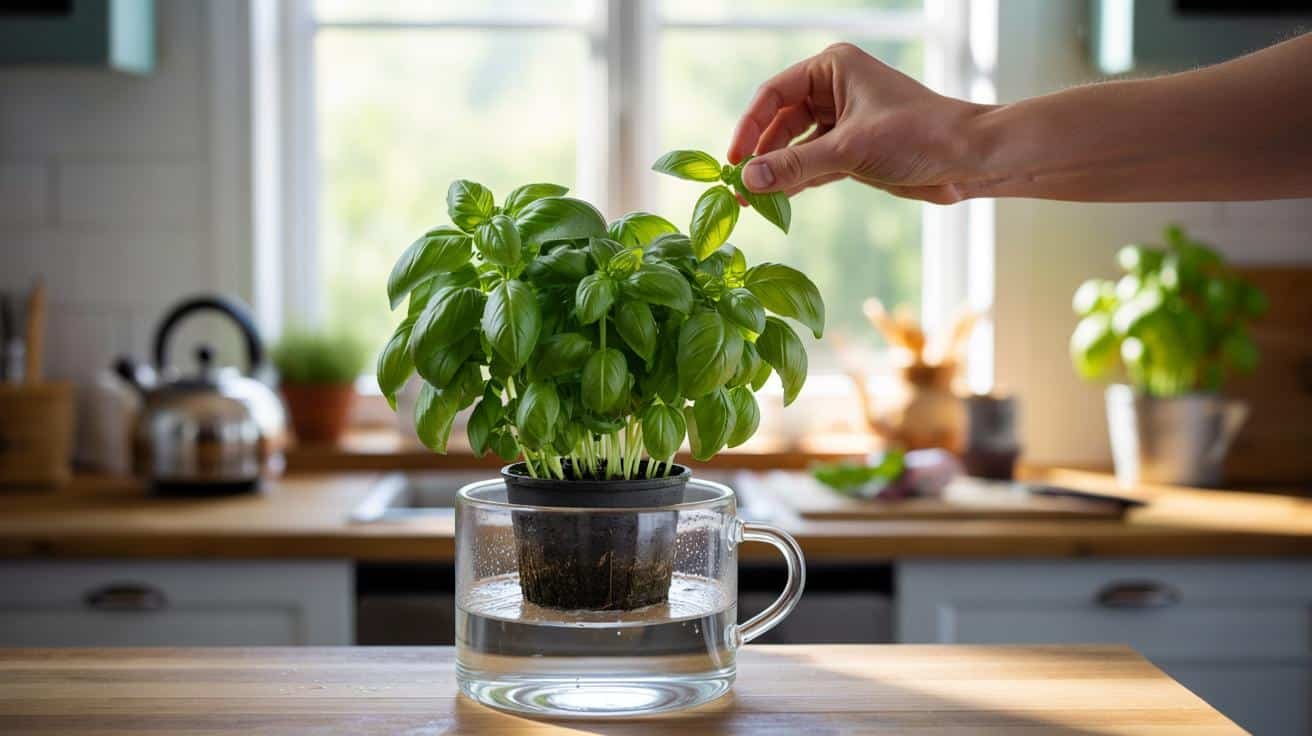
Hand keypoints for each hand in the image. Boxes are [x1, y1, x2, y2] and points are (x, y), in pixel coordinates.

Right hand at [727, 43, 994, 203]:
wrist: (967, 158)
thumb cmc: (918, 135)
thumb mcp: (850, 149)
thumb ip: (796, 165)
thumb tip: (748, 179)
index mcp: (832, 69)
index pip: (774, 94)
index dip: (750, 127)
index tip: (732, 159)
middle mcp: (834, 90)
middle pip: (780, 122)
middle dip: (761, 154)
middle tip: (739, 187)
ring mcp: (842, 122)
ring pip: (795, 146)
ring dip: (776, 172)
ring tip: (752, 200)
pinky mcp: (851, 151)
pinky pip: (812, 165)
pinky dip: (796, 182)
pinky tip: (776, 200)